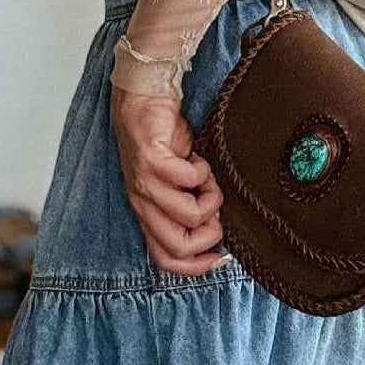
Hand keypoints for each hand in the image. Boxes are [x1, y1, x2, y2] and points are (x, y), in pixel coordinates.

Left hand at [109, 83, 228, 275]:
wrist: (144, 97)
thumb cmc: (165, 140)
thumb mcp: (179, 182)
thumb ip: (191, 205)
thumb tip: (218, 227)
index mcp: (149, 214)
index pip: (166, 259)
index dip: (196, 267)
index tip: (221, 257)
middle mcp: (143, 204)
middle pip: (177, 248)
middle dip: (210, 235)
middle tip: (215, 208)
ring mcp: (145, 184)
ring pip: (188, 217)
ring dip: (211, 198)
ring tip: (206, 177)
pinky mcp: (151, 162)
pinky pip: (188, 180)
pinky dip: (203, 171)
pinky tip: (197, 158)